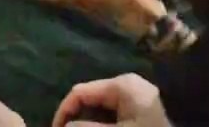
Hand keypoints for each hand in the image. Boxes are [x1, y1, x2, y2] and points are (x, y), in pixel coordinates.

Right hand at [53, 74, 168, 126]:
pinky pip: (115, 116)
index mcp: (120, 85)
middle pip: (90, 101)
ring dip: (90, 124)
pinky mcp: (144, 113)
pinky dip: (104, 125)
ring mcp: (137, 99)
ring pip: (102, 110)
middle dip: (78, 120)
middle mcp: (127, 86)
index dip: (63, 112)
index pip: (79, 92)